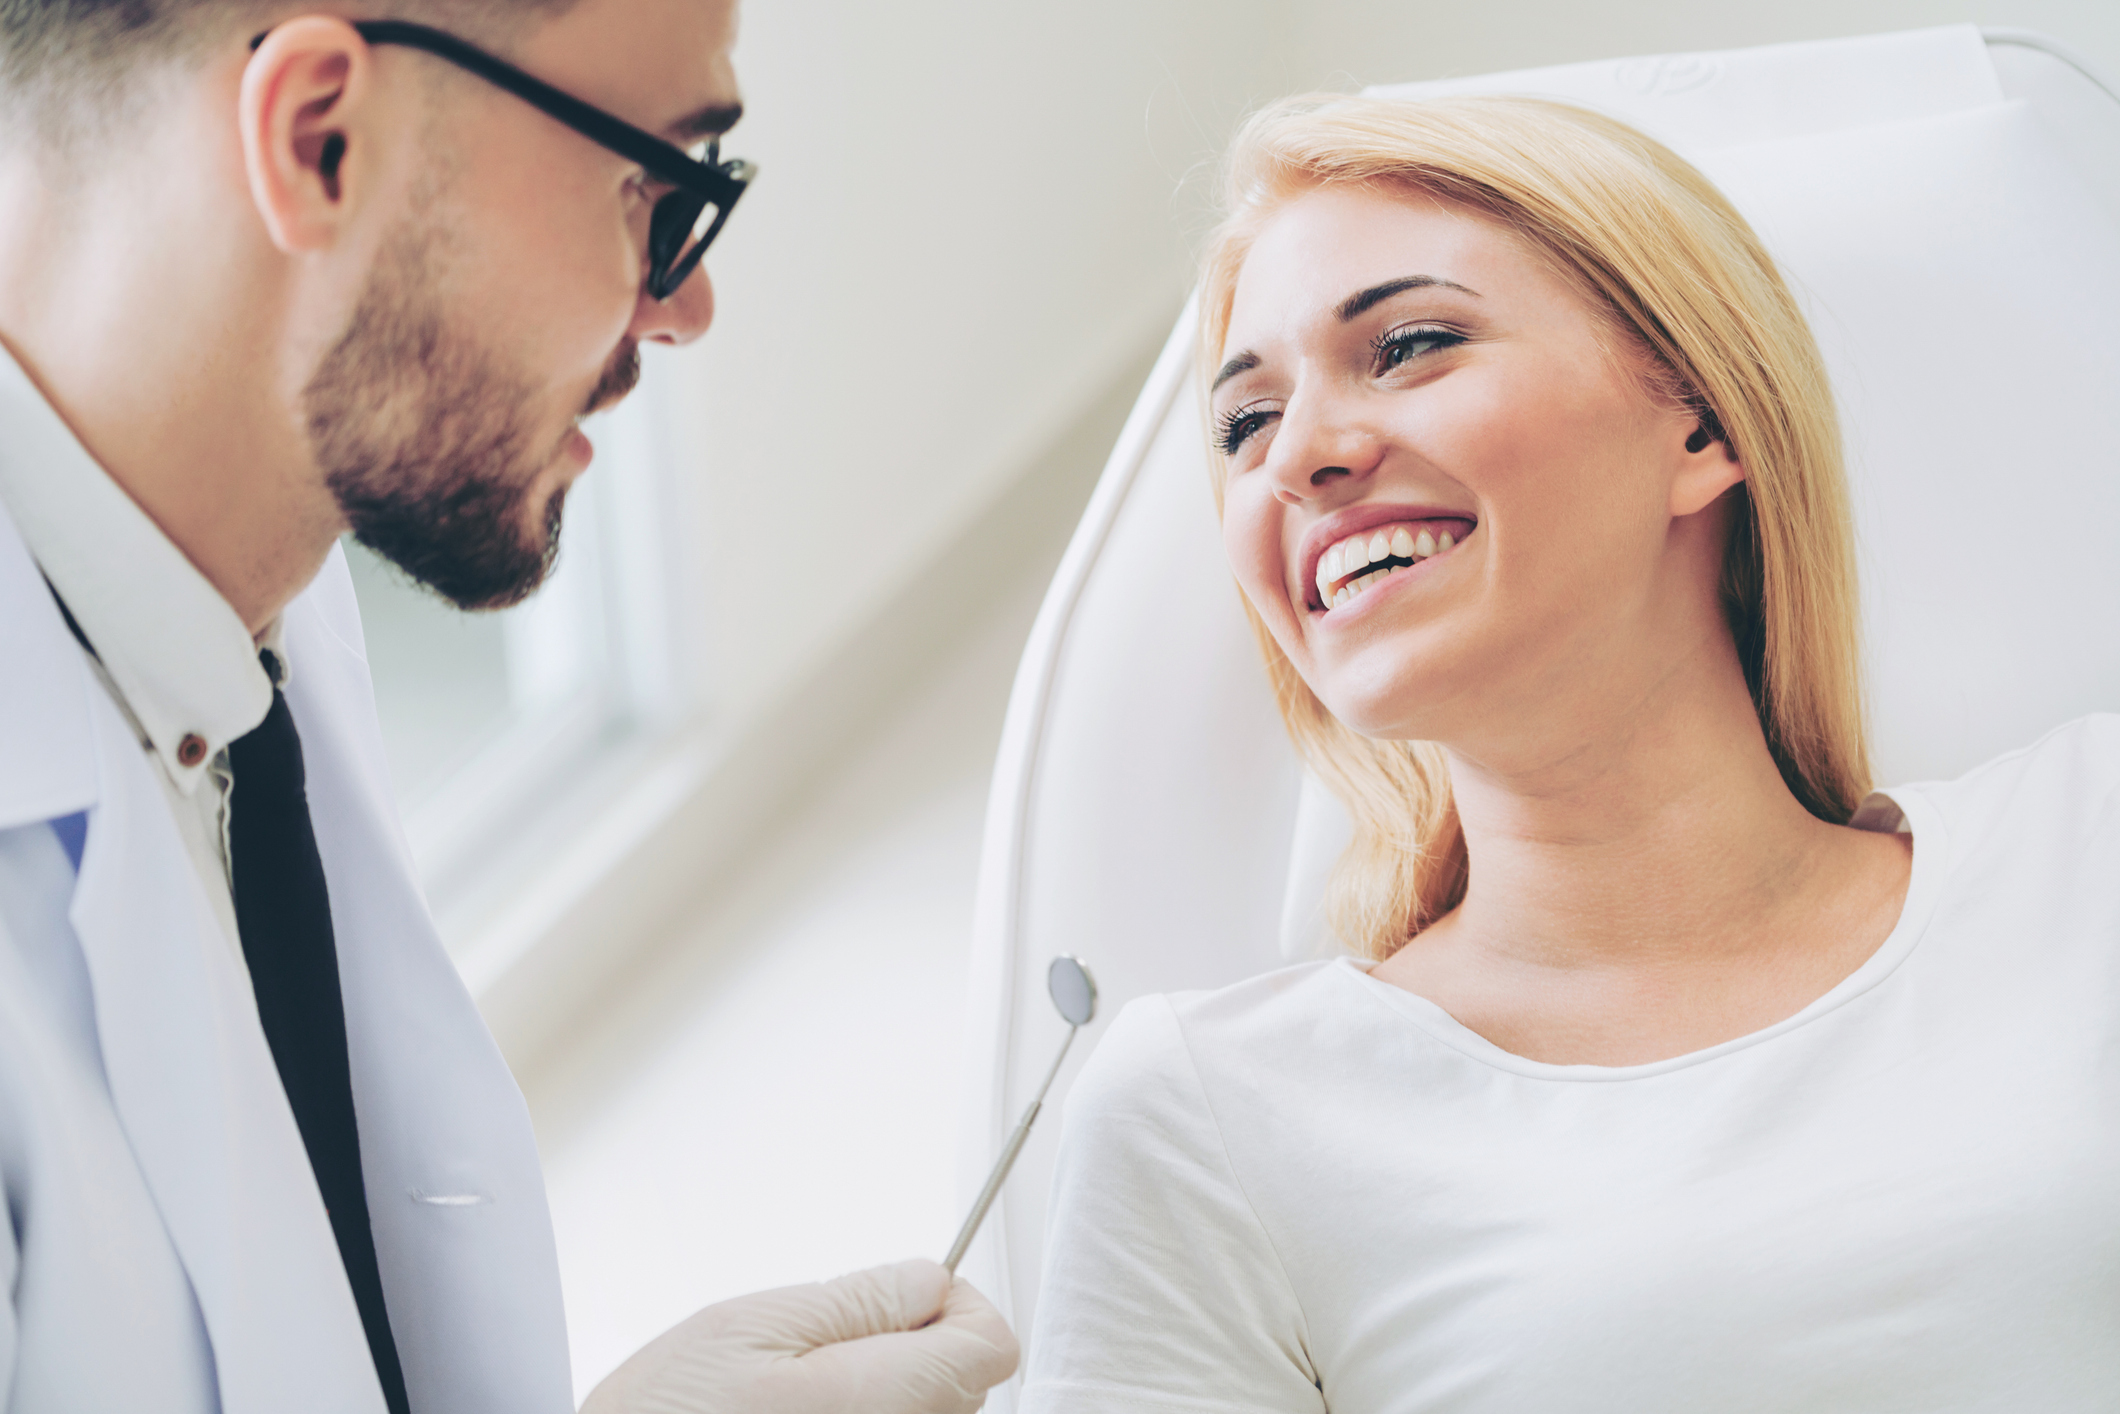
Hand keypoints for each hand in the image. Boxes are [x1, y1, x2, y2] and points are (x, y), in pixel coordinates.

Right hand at [580, 1258, 1019, 1413]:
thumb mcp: (751, 1326)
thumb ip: (859, 1300)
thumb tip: (929, 1278)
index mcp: (890, 1400)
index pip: (992, 1340)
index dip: (948, 1303)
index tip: (899, 1299)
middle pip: (965, 1385)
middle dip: (910, 1350)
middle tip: (819, 1357)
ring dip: (883, 1395)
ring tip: (794, 1402)